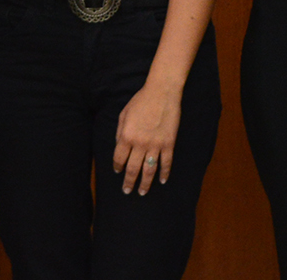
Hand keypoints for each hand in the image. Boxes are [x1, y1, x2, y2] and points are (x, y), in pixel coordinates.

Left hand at [112, 80, 180, 195]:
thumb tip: (119, 147)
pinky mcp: (169, 144)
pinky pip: (166, 163)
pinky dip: (165, 173)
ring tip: (142, 193)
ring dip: (145, 183)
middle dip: (129, 182)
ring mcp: (155, 145)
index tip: (117, 172)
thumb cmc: (140, 101)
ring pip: (149, 170)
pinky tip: (162, 181)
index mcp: (126, 136)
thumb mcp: (123, 114)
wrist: (162, 92)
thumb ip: (120, 132)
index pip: (119, 159)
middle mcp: (139, 144)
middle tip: (127, 191)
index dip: (117, 167)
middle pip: (132, 169)